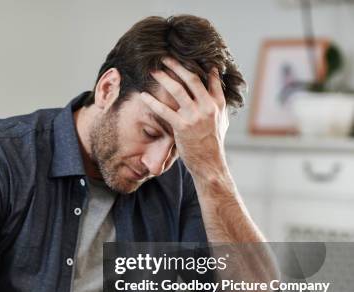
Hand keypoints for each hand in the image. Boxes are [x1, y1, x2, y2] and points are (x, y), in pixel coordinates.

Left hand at [140, 57, 229, 179]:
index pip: (210, 78)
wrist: (210, 163)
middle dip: (177, 66)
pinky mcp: (182, 126)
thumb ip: (218, 104)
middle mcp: (208, 106)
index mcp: (218, 103)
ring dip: (163, 78)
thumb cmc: (213, 143)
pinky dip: (152, 101)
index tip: (188, 54)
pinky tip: (143, 95)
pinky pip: (164, 110)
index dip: (199, 65)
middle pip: (191, 78)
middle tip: (165, 57)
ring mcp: (195, 116)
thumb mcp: (222, 121)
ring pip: (177, 90)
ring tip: (153, 71)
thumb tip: (217, 87)